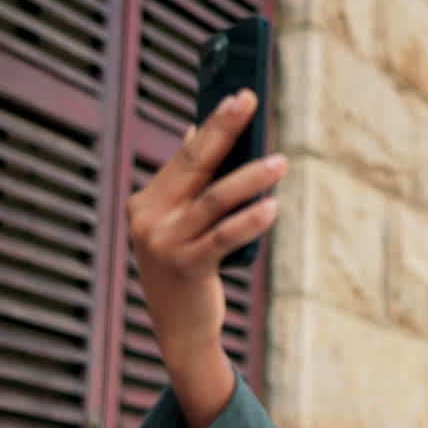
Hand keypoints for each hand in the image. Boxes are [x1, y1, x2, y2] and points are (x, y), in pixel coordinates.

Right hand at [126, 89, 286, 367]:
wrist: (181, 332)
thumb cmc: (190, 271)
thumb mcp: (182, 225)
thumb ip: (188, 185)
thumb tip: (194, 132)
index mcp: (147, 202)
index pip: (186, 157)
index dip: (213, 125)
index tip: (238, 96)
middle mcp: (149, 218)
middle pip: (195, 165)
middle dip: (224, 130)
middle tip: (250, 102)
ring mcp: (163, 243)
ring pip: (215, 199)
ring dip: (251, 177)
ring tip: (281, 162)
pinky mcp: (185, 267)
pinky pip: (224, 236)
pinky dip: (250, 219)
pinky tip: (272, 206)